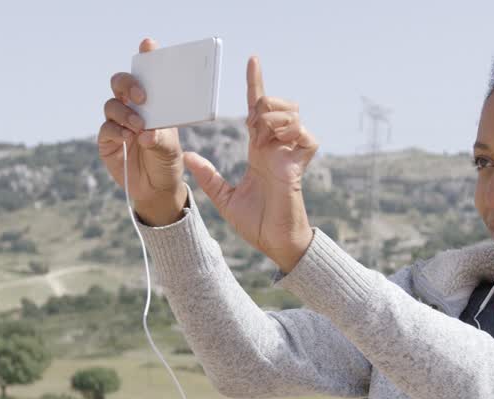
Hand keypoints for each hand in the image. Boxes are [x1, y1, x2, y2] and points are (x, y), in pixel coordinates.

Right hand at [98, 37, 188, 225]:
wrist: (158, 188)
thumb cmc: (167, 161)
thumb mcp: (170, 148)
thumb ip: (160, 137)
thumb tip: (145, 132)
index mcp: (151, 102)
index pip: (146, 74)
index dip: (145, 56)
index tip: (148, 45)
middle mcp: (132, 108)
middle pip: (120, 83)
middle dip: (128, 84)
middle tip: (141, 96)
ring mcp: (117, 123)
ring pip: (112, 105)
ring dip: (125, 113)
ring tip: (139, 126)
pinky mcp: (107, 141)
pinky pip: (106, 128)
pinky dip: (117, 131)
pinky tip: (128, 138)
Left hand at [184, 55, 318, 271]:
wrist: (274, 243)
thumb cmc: (255, 223)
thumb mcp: (224, 197)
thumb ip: (208, 176)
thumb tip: (187, 156)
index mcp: (259, 152)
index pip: (257, 110)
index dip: (255, 84)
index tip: (252, 61)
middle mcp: (276, 148)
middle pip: (278, 104)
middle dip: (265, 99)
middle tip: (252, 119)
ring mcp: (290, 155)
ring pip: (292, 114)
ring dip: (274, 115)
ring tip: (260, 132)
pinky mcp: (299, 165)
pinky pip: (305, 135)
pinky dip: (291, 130)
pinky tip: (274, 139)